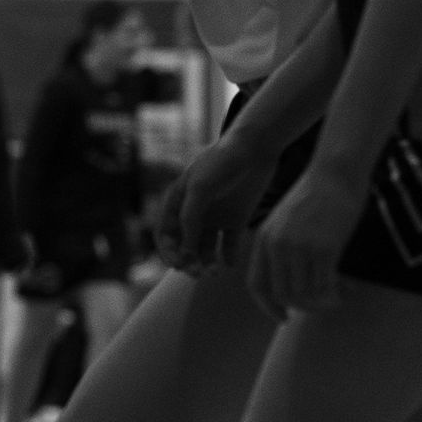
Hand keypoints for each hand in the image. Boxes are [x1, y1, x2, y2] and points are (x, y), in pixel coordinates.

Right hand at [157, 138, 271, 270]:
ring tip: (213, 271)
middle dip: (187, 262)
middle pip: (184, 245)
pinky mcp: (236, 218)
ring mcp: (215, 216)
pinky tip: (228, 263)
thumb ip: (190, 219)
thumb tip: (185, 250)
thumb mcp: (200, 188)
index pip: (166, 235)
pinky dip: (227, 257)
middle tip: (197, 274)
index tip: (179, 265)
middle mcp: (195, 212)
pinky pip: (228, 245)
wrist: (256, 147)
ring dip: (205, 262)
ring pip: (204, 248)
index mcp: (178, 202)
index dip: (169, 252)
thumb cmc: (222, 163)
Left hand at [245, 160, 364, 318]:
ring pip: (305, 293)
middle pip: (283, 294)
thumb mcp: (286, 219)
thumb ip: (282, 246)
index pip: (257, 285)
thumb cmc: (316, 195)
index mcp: (265, 239)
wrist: (335, 172)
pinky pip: (325, 284)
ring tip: (338, 297)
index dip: (267, 306)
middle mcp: (278, 246)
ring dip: (322, 302)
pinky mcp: (324, 248)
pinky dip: (335, 293)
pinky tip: (347, 290)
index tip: (283, 318)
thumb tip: (291, 283)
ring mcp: (300, 248)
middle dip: (302, 307)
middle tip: (322, 306)